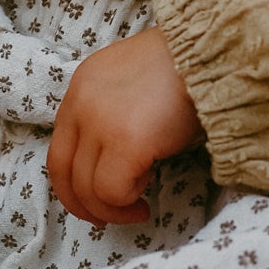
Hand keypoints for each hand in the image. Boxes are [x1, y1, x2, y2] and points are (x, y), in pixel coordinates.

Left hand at [46, 26, 204, 225]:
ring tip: (141, 205)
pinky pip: (113, 190)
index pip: (58, 150)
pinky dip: (129, 198)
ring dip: (114, 207)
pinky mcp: (126, 142)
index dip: (71, 184)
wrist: (210, 50)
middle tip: (108, 218)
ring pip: (88, 189)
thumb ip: (110, 112)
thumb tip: (111, 159)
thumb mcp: (131, 81)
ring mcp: (100, 123)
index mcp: (80, 87)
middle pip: (64, 173)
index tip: (91, 201)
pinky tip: (150, 186)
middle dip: (84, 206)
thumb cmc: (183, 66)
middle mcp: (81, 104)